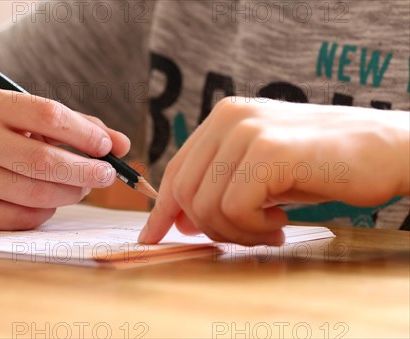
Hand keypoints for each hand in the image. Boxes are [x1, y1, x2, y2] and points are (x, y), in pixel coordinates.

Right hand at [0, 90, 129, 229]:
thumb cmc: (4, 136)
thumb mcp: (32, 120)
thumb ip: (79, 127)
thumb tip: (123, 146)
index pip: (48, 116)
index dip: (85, 134)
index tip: (108, 147)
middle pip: (44, 161)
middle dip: (86, 171)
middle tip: (108, 175)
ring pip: (37, 194)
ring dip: (72, 193)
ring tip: (83, 186)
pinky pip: (24, 218)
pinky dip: (47, 211)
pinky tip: (50, 200)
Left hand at [139, 97, 408, 245]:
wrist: (384, 151)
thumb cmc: (323, 163)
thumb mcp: (260, 171)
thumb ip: (219, 185)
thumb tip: (181, 219)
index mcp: (223, 118)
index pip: (177, 170)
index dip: (162, 208)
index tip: (152, 236)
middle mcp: (229, 117)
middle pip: (185, 191)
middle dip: (209, 227)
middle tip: (246, 235)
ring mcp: (247, 131)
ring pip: (206, 204)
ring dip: (236, 231)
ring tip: (270, 227)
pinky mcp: (268, 151)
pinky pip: (235, 209)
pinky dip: (254, 229)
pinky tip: (281, 221)